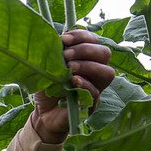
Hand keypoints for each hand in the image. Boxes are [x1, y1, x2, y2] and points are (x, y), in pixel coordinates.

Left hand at [31, 29, 113, 143]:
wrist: (42, 114)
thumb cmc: (47, 88)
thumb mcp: (48, 66)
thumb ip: (55, 52)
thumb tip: (58, 38)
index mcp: (87, 58)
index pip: (94, 40)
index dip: (81, 36)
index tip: (64, 39)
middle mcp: (96, 72)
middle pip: (105, 53)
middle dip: (85, 50)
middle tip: (66, 56)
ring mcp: (96, 88)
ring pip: (107, 72)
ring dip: (88, 66)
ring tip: (69, 68)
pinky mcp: (91, 105)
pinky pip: (96, 92)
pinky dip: (85, 84)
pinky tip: (73, 80)